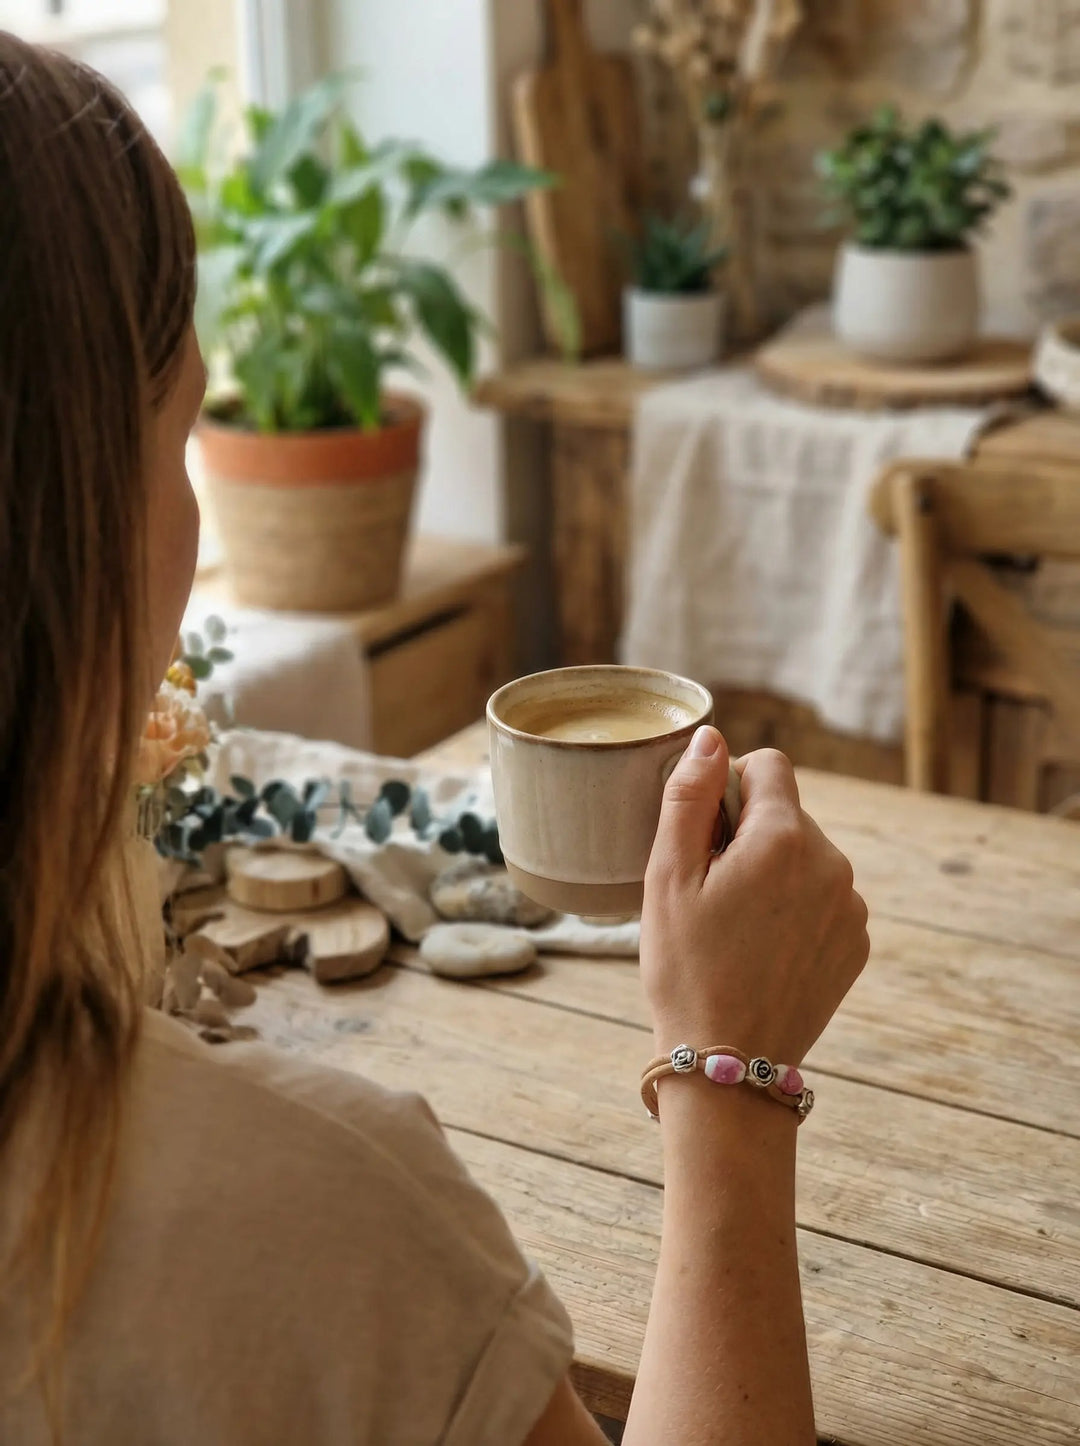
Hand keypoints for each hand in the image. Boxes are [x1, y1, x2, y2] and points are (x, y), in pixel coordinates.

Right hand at [641, 726, 868, 1065]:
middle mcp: (832, 863)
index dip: (728, 787)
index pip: (769, 766)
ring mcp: (852, 906)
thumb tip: (712, 738)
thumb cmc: (686, 969)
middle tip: (709, 892)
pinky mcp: (857, 941)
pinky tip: (762, 950)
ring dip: (772, 871)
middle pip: (786, 813)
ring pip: (805, 855)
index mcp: (783, 839)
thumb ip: (689, 797)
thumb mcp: (667, 877)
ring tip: (735, 927)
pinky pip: (824, 897)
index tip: (704, 835)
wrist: (730, 1065)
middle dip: (748, 835)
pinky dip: (795, 908)